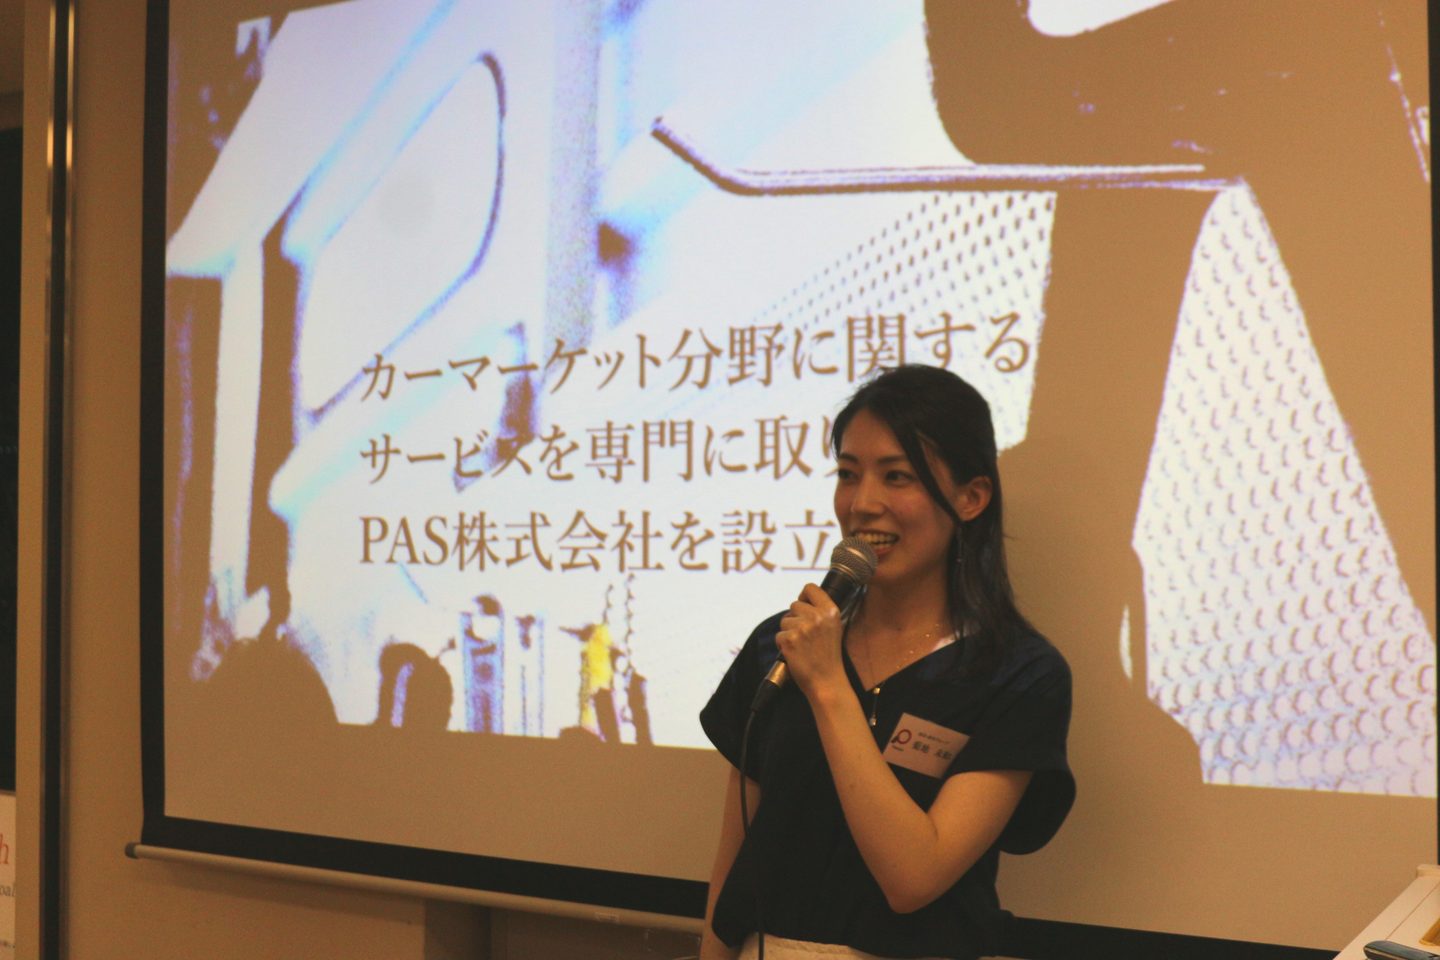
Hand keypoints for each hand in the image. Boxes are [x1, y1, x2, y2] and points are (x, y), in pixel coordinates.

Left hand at [776, 583, 846, 698]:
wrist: (826, 681)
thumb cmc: (828, 656)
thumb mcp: (834, 627)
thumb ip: (820, 612)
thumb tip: (801, 600)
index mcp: (831, 611)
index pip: (810, 588)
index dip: (804, 596)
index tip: (804, 606)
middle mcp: (817, 616)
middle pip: (794, 605)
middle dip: (795, 618)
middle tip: (805, 636)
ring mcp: (802, 628)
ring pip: (784, 621)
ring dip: (789, 632)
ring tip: (802, 646)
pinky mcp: (789, 640)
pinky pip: (779, 635)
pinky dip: (783, 645)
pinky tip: (796, 653)